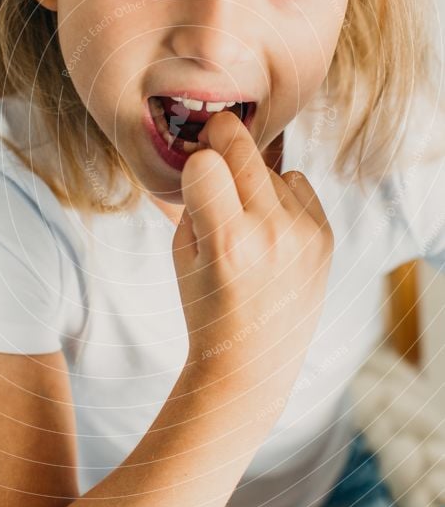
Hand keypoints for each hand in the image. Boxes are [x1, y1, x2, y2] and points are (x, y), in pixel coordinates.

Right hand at [172, 111, 333, 399]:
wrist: (252, 363)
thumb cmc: (207, 307)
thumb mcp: (182, 254)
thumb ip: (194, 199)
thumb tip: (208, 151)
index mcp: (228, 243)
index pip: (206, 163)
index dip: (195, 162)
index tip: (195, 169)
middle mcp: (271, 235)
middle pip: (242, 150)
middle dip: (222, 143)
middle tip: (213, 154)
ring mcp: (304, 235)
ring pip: (271, 168)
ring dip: (253, 181)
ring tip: (246, 222)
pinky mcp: (325, 237)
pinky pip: (298, 185)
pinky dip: (281, 197)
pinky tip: (270, 230)